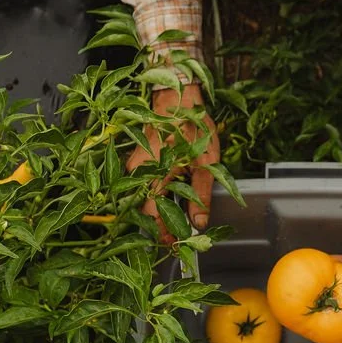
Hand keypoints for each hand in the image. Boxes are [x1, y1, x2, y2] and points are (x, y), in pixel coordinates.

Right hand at [127, 82, 219, 240]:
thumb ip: (201, 193)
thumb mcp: (206, 161)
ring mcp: (135, 165)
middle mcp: (139, 170)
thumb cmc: (192, 124)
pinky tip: (167, 201)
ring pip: (142, 198)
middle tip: (175, 238)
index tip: (173, 245)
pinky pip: (142, 185)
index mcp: (156, 172)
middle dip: (159, 227)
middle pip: (145, 209)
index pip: (153, 214)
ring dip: (157, 212)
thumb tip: (199, 223)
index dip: (162, 233)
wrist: (177, 97)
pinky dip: (154, 196)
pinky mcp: (136, 161)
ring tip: (172, 224)